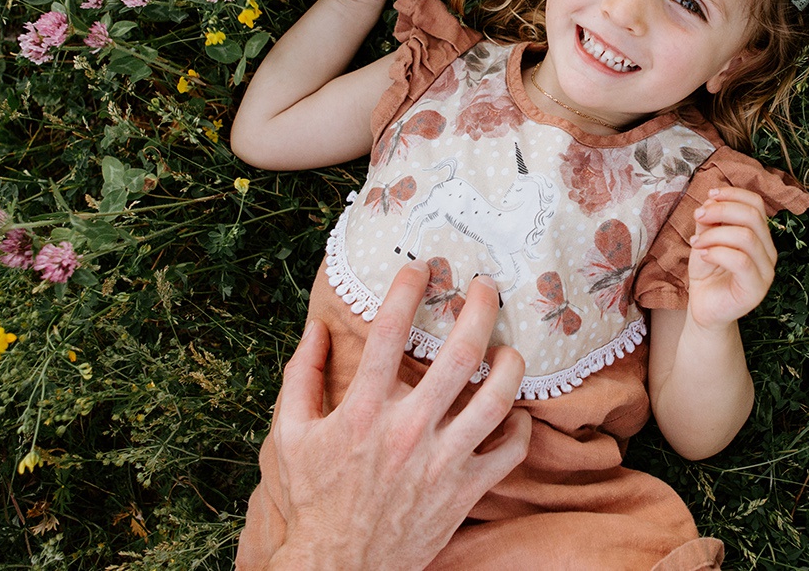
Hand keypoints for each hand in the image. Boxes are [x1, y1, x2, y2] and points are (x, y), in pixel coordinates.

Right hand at [262, 261, 530, 570]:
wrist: (337, 569)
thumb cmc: (314, 501)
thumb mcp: (289, 436)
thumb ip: (301, 377)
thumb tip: (313, 327)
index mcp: (363, 411)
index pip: (391, 332)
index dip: (408, 290)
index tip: (420, 268)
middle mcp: (408, 430)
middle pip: (461, 354)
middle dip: (480, 308)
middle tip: (486, 286)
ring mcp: (442, 461)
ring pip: (498, 398)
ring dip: (511, 363)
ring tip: (509, 348)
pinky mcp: (464, 491)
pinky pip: (510, 450)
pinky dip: (520, 426)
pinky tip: (512, 413)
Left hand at [685, 186, 776, 331]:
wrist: (704, 307)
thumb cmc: (707, 272)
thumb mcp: (705, 239)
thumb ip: (710, 221)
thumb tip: (711, 199)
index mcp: (760, 236)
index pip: (756, 204)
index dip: (733, 194)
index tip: (709, 195)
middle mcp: (768, 252)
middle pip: (753, 216)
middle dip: (721, 210)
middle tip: (698, 215)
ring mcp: (765, 271)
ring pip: (746, 237)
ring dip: (715, 234)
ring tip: (696, 242)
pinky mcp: (756, 289)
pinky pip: (741, 261)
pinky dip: (717, 252)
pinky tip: (703, 255)